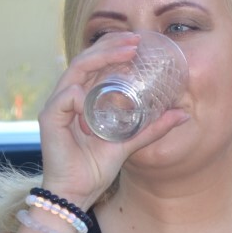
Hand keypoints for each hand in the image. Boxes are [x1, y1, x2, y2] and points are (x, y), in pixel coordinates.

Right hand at [38, 32, 188, 203]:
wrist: (76, 193)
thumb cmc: (96, 168)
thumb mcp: (130, 143)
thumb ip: (152, 128)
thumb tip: (181, 114)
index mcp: (84, 98)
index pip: (96, 64)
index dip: (114, 49)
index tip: (139, 42)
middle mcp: (69, 97)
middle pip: (86, 60)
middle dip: (110, 45)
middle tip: (135, 39)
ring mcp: (58, 106)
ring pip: (75, 70)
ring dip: (100, 58)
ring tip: (125, 53)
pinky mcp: (49, 119)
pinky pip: (65, 98)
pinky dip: (80, 95)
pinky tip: (93, 99)